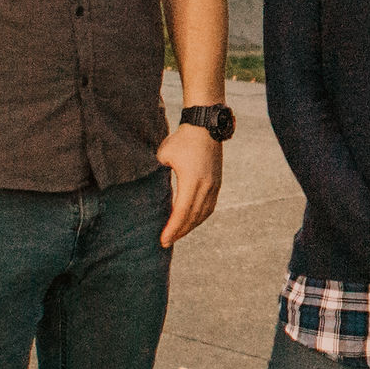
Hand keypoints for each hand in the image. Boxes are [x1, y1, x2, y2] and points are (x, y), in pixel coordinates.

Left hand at [154, 122, 222, 248]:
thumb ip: (158, 175)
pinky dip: (200, 217)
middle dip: (179, 232)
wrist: (205, 126)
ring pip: (203, 214)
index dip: (172, 228)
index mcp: (192, 180)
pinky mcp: (217, 183)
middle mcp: (206, 185)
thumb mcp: (163, 155)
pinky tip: (191, 222)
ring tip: (177, 234)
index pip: (182, 212)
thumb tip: (152, 191)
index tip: (163, 239)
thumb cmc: (181, 139)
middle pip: (193, 217)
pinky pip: (209, 207)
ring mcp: (214, 185)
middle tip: (166, 242)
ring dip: (190, 227)